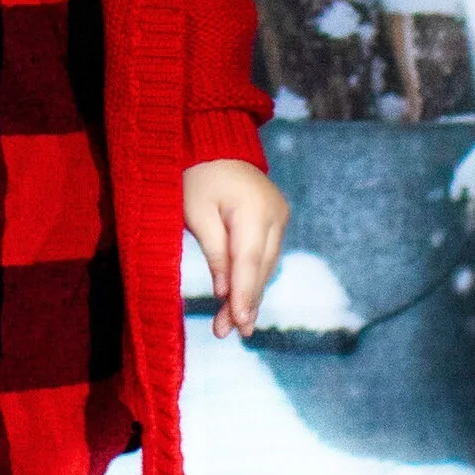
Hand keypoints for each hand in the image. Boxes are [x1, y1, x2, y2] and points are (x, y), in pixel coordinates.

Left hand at [183, 158, 288, 339]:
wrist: (214, 143)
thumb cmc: (197, 175)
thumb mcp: (196, 213)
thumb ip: (213, 252)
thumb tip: (224, 291)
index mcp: (253, 209)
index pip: (249, 261)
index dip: (244, 295)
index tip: (239, 324)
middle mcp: (274, 214)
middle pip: (261, 267)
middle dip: (245, 302)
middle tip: (230, 332)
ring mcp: (279, 215)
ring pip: (266, 264)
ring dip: (250, 293)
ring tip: (234, 324)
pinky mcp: (276, 218)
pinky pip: (266, 254)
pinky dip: (254, 276)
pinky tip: (243, 298)